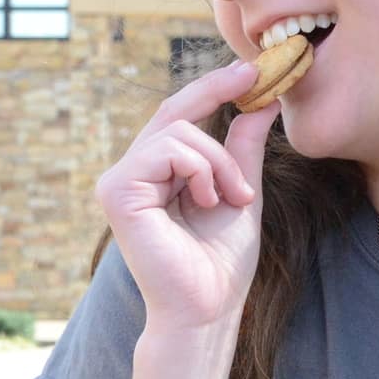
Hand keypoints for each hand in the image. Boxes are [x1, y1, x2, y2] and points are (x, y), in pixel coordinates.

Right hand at [93, 57, 283, 332]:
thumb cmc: (221, 264)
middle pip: (173, 111)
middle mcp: (131, 173)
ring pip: (178, 132)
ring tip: (236, 198)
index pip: (178, 116)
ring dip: (219, 162)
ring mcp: (118, 181)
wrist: (207, 309)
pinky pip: (167, 151)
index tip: (251, 69)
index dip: (212, 88)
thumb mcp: (239, 191)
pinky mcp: (116, 191)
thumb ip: (242, 148)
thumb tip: (262, 101)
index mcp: (156, 174)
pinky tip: (207, 202)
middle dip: (217, 92)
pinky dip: (201, 171)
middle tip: (256, 78)